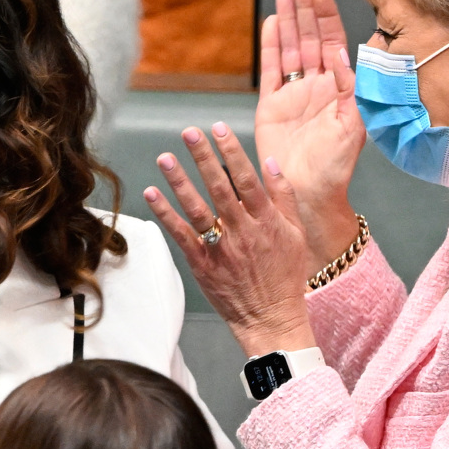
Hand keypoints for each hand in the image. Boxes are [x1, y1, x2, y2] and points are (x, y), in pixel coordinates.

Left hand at [145, 123, 315, 357]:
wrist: (271, 319)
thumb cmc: (286, 275)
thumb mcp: (296, 234)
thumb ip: (284, 197)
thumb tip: (271, 163)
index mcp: (267, 221)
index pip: (247, 179)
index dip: (232, 152)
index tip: (218, 128)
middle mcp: (243, 232)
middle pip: (220, 188)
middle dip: (204, 157)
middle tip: (189, 132)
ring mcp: (221, 249)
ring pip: (198, 209)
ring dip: (180, 182)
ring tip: (165, 158)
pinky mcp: (203, 265)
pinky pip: (182, 236)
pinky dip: (166, 215)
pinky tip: (152, 194)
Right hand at [253, 0, 364, 246]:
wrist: (308, 194)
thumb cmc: (336, 167)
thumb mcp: (355, 126)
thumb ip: (353, 89)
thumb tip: (350, 54)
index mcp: (341, 88)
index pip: (332, 41)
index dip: (326, 15)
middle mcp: (318, 86)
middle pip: (309, 37)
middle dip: (305, 7)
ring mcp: (294, 94)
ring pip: (289, 48)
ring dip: (287, 19)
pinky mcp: (271, 106)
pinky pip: (271, 70)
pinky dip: (270, 46)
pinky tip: (270, 23)